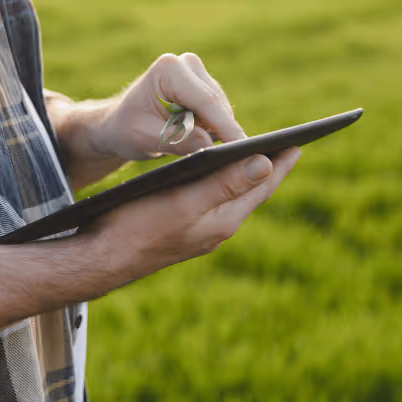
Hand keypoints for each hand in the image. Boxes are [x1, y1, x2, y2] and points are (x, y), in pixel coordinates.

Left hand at [47, 52, 246, 188]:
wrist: (119, 125)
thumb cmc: (125, 130)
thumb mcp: (144, 138)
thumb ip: (175, 140)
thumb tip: (210, 145)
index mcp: (169, 69)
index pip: (205, 100)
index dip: (225, 126)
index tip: (242, 148)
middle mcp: (187, 64)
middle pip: (218, 105)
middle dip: (226, 133)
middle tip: (239, 162)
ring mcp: (199, 75)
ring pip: (222, 111)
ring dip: (220, 134)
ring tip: (221, 160)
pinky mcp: (206, 90)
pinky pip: (220, 115)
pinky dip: (217, 132)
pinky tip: (213, 150)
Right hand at [93, 146, 301, 276]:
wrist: (101, 258)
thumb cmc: (138, 227)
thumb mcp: (184, 201)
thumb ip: (224, 184)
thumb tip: (265, 165)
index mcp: (223, 222)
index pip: (261, 188)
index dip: (280, 164)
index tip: (299, 143)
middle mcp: (216, 229)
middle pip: (249, 193)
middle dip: (267, 169)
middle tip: (286, 146)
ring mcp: (199, 232)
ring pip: (230, 198)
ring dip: (243, 176)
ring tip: (256, 157)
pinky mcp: (181, 230)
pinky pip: (211, 202)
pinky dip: (220, 184)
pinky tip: (213, 175)